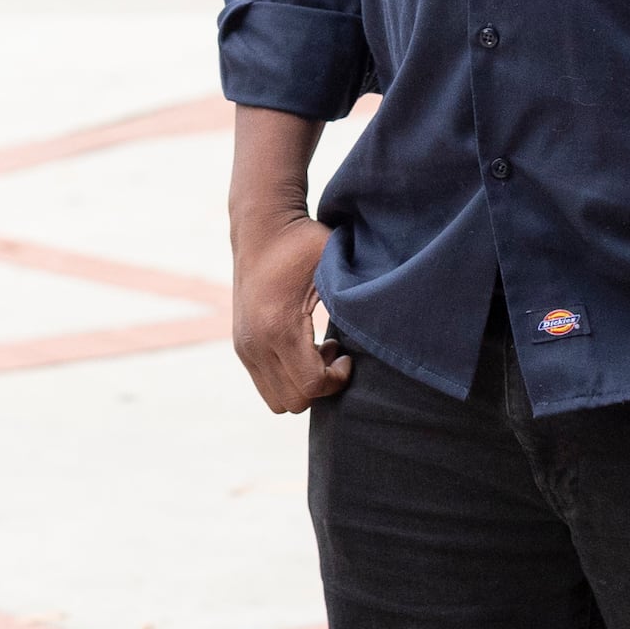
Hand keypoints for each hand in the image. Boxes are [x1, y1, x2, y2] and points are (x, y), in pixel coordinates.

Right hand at [232, 210, 351, 412]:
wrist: (259, 226)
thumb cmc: (303, 242)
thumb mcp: (334, 265)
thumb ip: (356, 299)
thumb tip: (388, 327)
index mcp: (278, 327)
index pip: (311, 386)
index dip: (337, 380)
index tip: (349, 356)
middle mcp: (254, 343)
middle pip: (294, 401)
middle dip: (321, 386)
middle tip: (336, 352)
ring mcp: (244, 347)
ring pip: (277, 401)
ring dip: (302, 385)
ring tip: (318, 352)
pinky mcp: (241, 345)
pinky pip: (266, 385)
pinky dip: (287, 377)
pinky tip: (303, 346)